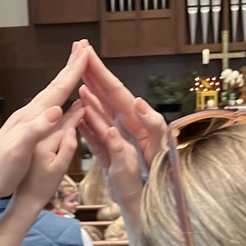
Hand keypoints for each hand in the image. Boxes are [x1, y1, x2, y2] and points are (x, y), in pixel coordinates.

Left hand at [0, 40, 89, 208]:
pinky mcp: (23, 132)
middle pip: (53, 87)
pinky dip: (56, 100)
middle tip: (81, 49)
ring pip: (49, 96)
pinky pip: (44, 110)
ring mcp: (24, 123)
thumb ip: (37, 129)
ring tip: (73, 69)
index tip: (85, 54)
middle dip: (68, 69)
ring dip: (63, 82)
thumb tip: (56, 109)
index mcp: (30, 119)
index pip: (57, 91)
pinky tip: (57, 102)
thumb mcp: (19, 151)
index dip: (72, 73)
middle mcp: (27, 116)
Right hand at [81, 46, 165, 167]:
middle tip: (79, 53)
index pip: (115, 89)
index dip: (100, 70)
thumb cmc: (169, 169)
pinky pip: (98, 130)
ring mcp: (122, 134)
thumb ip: (153, 124)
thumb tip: (138, 102)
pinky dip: (88, 118)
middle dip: (93, 72)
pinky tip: (80, 110)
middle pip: (106, 93)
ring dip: (89, 92)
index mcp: (138, 118)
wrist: (167, 193)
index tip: (88, 52)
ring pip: (101, 108)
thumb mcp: (163, 145)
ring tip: (77, 77)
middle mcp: (129, 122)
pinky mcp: (116, 149)